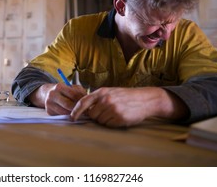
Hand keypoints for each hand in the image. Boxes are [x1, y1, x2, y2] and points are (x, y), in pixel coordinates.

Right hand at [30, 83, 86, 114]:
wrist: (47, 93)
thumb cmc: (64, 90)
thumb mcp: (71, 87)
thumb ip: (80, 92)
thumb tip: (89, 102)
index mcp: (59, 87)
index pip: (74, 95)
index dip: (82, 101)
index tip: (89, 105)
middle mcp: (53, 95)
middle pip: (68, 105)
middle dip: (78, 109)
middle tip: (86, 112)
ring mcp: (49, 104)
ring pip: (65, 112)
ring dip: (73, 114)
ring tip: (80, 114)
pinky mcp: (49, 112)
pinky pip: (61, 116)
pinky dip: (68, 116)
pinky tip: (72, 115)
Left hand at [70, 87, 187, 127]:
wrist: (145, 99)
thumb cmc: (126, 96)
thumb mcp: (111, 92)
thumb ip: (98, 98)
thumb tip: (84, 109)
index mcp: (102, 92)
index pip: (83, 102)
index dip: (76, 111)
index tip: (72, 117)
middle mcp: (106, 100)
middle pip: (92, 115)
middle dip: (96, 116)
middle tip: (107, 112)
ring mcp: (113, 109)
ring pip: (100, 121)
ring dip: (105, 120)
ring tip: (116, 113)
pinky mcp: (119, 118)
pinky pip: (109, 125)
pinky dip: (113, 123)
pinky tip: (120, 117)